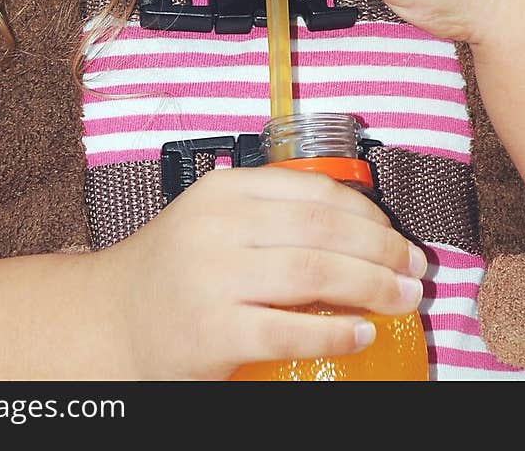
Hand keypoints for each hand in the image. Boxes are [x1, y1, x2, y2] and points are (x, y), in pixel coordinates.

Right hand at [102, 164, 426, 379]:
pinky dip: (334, 332)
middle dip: (383, 251)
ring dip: (372, 287)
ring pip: (314, 274)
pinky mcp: (212, 331)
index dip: (370, 215)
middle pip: (324, 230)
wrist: (109, 322)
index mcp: (225, 190)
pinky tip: (361, 333)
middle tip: (415, 271)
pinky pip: (289, 331)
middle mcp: (218, 226)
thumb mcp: (215, 221)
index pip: (316, 191)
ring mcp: (213, 278)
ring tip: (402, 299)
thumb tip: (363, 230)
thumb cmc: (174, 272)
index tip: (398, 237)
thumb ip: (272, 215)